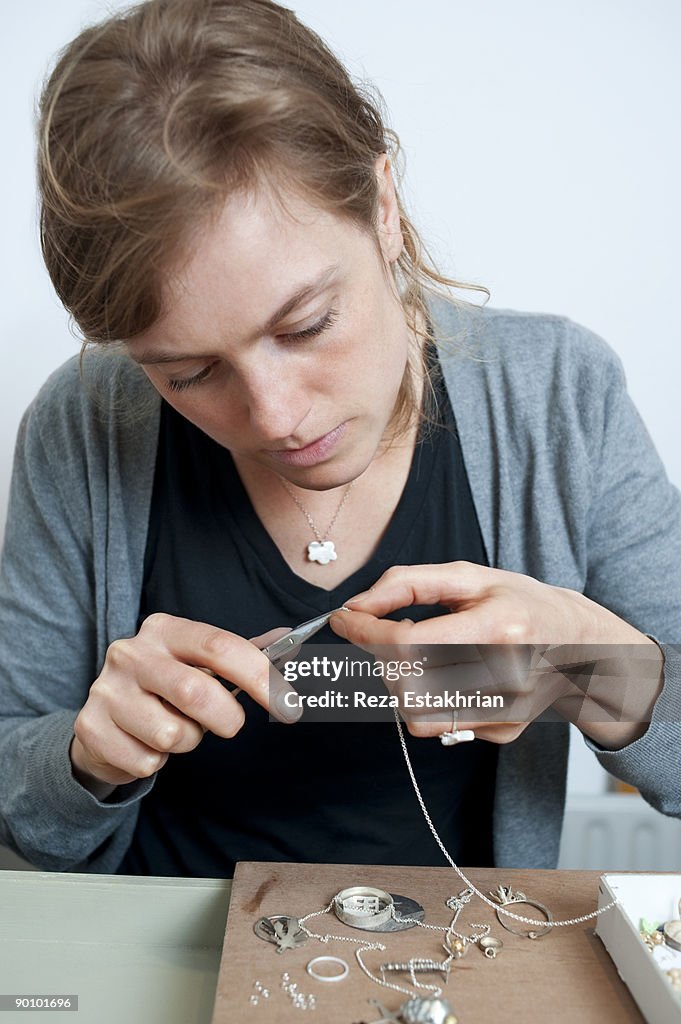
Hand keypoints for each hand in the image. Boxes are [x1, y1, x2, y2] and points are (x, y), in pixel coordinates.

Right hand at [70, 613, 299, 793]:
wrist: (105, 718)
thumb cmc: (166, 687)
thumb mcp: (199, 663)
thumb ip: (244, 655)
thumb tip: (292, 644)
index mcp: (164, 630)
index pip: (219, 645)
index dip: (259, 675)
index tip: (287, 704)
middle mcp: (130, 653)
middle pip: (196, 692)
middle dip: (226, 719)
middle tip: (228, 725)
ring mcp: (106, 690)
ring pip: (172, 733)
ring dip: (188, 741)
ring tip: (175, 728)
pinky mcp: (90, 728)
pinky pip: (147, 761)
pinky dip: (157, 761)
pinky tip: (146, 743)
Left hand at [330, 562, 663, 747]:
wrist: (580, 645)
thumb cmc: (521, 603)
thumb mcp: (469, 576)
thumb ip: (407, 584)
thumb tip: (355, 606)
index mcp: (498, 628)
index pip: (407, 642)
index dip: (363, 632)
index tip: (342, 619)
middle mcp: (504, 676)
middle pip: (406, 682)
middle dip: (381, 656)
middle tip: (391, 632)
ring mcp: (505, 711)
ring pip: (415, 714)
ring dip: (400, 684)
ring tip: (423, 656)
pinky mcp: (503, 732)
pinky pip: (439, 726)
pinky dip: (429, 701)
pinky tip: (453, 677)